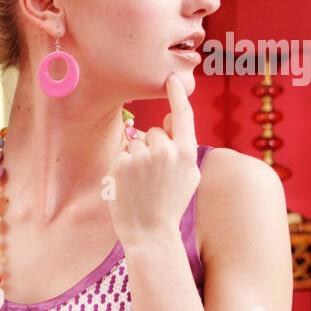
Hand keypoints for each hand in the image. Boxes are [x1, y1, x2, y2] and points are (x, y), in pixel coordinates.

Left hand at [106, 74, 199, 246]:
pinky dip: (124, 165)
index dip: (177, 95)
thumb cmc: (170, 204)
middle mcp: (166, 151)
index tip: (172, 78)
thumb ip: (182, 146)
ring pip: (136, 142)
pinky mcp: (122, 163)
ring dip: (136, 157)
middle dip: (151, 149)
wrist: (150, 232)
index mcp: (187, 154)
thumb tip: (166, 118)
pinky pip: (122, 153)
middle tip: (153, 178)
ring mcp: (143, 157)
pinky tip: (129, 184)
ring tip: (141, 183)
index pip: (183, 116)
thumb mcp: (188, 177)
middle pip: (154, 133)